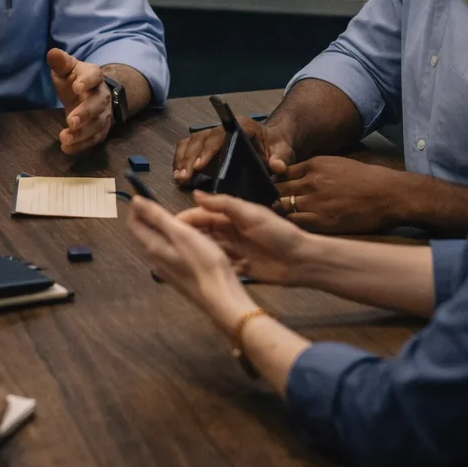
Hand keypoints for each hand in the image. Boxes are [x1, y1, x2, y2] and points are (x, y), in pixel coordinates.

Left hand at [46, 48, 111, 153]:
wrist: (89, 93)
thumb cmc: (74, 79)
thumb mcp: (66, 68)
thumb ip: (60, 62)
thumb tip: (52, 53)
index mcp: (94, 76)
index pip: (94, 76)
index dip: (87, 81)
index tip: (76, 87)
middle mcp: (102, 95)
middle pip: (98, 104)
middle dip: (85, 114)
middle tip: (70, 121)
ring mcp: (104, 113)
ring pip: (98, 124)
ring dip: (82, 133)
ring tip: (64, 139)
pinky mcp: (101, 128)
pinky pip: (95, 138)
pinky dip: (83, 145)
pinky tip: (67, 148)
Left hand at [126, 195, 251, 330]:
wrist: (221, 297)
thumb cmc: (203, 262)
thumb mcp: (181, 233)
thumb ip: (157, 217)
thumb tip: (135, 201)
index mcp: (152, 247)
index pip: (133, 224)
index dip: (136, 208)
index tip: (143, 193)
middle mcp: (154, 260)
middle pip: (144, 234)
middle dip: (149, 216)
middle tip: (162, 203)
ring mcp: (166, 270)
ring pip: (158, 243)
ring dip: (162, 228)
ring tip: (178, 218)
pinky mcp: (178, 276)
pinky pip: (170, 253)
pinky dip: (174, 240)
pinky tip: (189, 240)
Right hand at [173, 118, 295, 183]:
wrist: (271, 143)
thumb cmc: (276, 146)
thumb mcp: (284, 151)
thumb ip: (281, 158)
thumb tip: (278, 166)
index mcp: (242, 125)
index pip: (220, 134)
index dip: (208, 149)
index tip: (200, 165)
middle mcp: (222, 127)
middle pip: (201, 139)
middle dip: (190, 158)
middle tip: (186, 177)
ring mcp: (212, 136)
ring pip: (190, 142)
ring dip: (182, 159)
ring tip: (180, 178)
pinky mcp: (205, 146)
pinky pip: (186, 148)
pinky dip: (180, 160)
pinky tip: (178, 175)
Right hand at [175, 191, 310, 284]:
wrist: (301, 261)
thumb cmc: (278, 233)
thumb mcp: (251, 214)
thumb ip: (224, 204)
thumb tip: (195, 194)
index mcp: (231, 216)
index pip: (202, 215)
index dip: (185, 220)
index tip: (166, 227)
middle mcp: (230, 231)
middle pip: (202, 233)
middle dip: (187, 238)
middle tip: (167, 246)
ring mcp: (234, 250)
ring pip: (209, 249)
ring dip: (197, 253)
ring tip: (177, 260)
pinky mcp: (239, 266)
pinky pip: (220, 265)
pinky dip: (210, 267)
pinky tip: (196, 272)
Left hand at [274, 156, 407, 233]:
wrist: (389, 194)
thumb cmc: (366, 180)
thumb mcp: (336, 165)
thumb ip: (313, 170)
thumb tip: (293, 178)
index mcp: (314, 165)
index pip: (280, 173)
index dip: (275, 182)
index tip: (272, 190)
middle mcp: (310, 181)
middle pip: (277, 189)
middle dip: (273, 197)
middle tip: (269, 206)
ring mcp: (315, 201)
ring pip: (282, 206)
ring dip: (280, 212)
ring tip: (278, 219)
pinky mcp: (322, 221)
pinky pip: (295, 222)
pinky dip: (291, 224)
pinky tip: (292, 227)